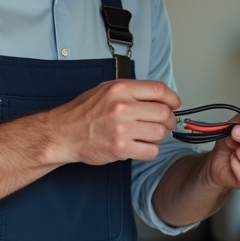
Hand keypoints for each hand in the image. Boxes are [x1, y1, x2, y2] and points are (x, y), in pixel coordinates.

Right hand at [43, 80, 180, 165]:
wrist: (64, 134)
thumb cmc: (83, 113)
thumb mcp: (106, 90)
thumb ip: (132, 91)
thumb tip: (160, 98)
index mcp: (121, 89)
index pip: (159, 90)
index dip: (173, 99)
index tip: (175, 105)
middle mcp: (122, 107)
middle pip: (163, 113)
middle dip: (168, 120)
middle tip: (163, 124)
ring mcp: (122, 128)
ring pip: (160, 133)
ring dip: (157, 136)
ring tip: (146, 135)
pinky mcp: (121, 148)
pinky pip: (151, 151)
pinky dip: (150, 150)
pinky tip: (140, 146)